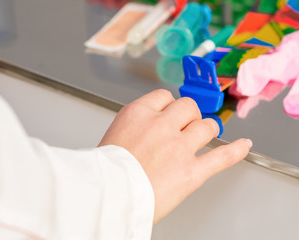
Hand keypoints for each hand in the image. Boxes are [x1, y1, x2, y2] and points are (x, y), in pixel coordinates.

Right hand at [99, 90, 251, 222]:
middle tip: (185, 124)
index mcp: (138, 114)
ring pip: (206, 126)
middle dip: (188, 115)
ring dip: (206, 130)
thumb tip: (148, 127)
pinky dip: (235, 151)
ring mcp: (178, 147)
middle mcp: (160, 125)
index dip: (169, 105)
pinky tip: (242, 145)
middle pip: (188, 106)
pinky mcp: (191, 171)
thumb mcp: (113, 136)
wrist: (108, 197)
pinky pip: (221, 156)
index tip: (170, 111)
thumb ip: (135, 127)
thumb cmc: (105, 173)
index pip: (163, 96)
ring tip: (203, 135)